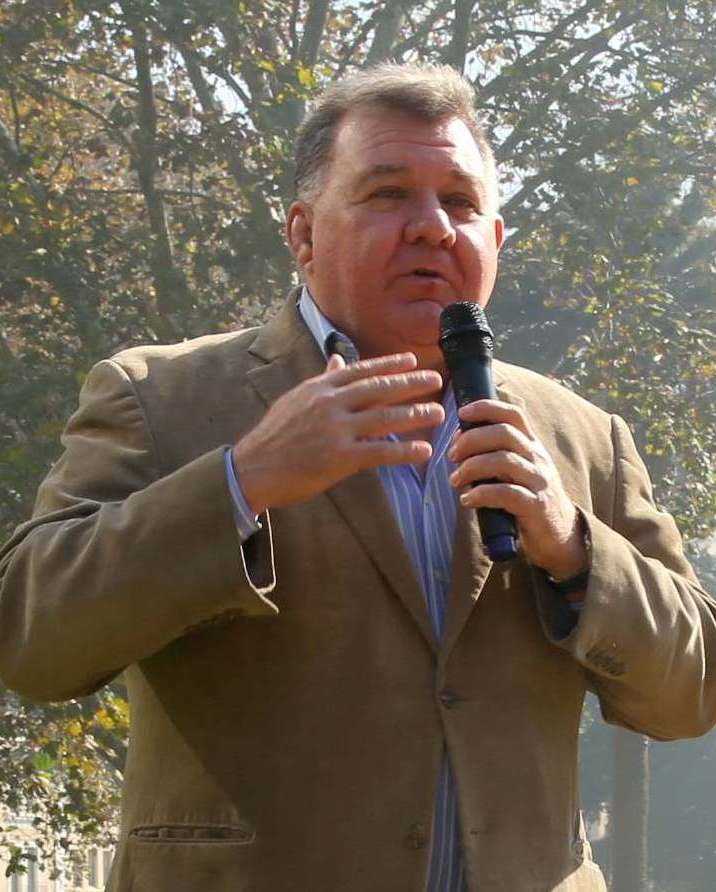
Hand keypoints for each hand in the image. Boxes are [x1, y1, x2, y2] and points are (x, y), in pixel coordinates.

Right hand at [233, 352, 443, 513]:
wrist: (252, 468)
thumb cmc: (273, 435)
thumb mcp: (295, 399)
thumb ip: (322, 379)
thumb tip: (337, 357)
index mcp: (319, 389)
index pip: (360, 371)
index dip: (388, 364)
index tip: (410, 359)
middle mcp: (330, 405)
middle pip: (378, 389)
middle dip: (410, 383)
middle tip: (435, 379)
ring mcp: (335, 431)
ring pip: (383, 418)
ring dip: (414, 414)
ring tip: (438, 412)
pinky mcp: (339, 458)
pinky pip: (379, 452)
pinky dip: (404, 452)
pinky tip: (424, 451)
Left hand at [448, 400, 587, 579]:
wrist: (559, 536)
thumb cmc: (528, 500)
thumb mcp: (516, 471)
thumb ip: (494, 455)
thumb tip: (459, 441)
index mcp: (531, 446)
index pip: (513, 414)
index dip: (487, 408)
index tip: (462, 412)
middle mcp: (538, 459)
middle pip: (504, 433)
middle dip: (472, 440)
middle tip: (452, 455)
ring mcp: (539, 482)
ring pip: (504, 461)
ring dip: (472, 467)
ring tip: (455, 480)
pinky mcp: (537, 506)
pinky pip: (506, 493)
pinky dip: (481, 494)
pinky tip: (467, 500)